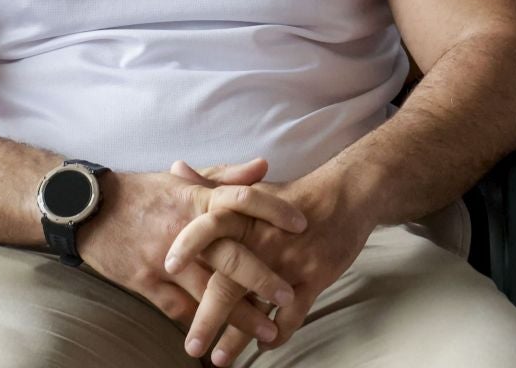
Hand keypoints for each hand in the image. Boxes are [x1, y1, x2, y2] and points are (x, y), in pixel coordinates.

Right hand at [76, 158, 308, 353]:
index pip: (243, 198)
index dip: (274, 209)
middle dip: (262, 279)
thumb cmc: (143, 193)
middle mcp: (184, 230)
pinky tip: (223, 340)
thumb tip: (265, 166)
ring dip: (239, 315)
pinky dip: (202, 324)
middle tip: (290, 296)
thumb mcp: (183, 180)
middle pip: (230, 255)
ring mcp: (164, 259)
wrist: (90, 209)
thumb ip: (226, 176)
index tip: (302, 223)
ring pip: (208, 291)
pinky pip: (179, 309)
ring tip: (268, 332)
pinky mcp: (146, 282)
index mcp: (197, 198)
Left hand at [170, 167, 375, 365]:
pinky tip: (265, 343)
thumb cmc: (293, 195)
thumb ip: (212, 184)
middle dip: (208, 318)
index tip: (167, 269)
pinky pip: (292, 314)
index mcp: (246, 215)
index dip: (189, 245)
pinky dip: (276, 333)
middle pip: (229, 281)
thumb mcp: (253, 189)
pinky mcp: (314, 276)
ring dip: (237, 338)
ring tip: (218, 359)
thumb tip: (177, 167)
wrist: (347, 194)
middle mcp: (265, 239)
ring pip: (258, 307)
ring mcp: (290, 260)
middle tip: (191, 346)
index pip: (211, 226)